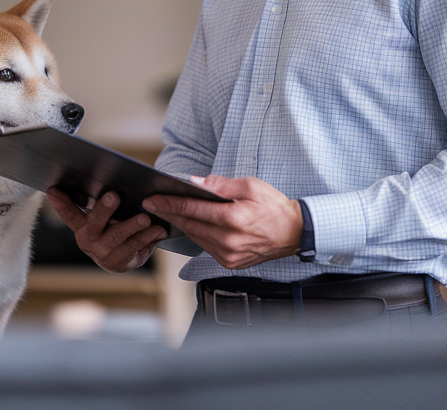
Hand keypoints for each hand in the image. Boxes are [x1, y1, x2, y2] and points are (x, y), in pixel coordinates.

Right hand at [46, 189, 166, 273]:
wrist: (118, 260)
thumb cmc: (109, 227)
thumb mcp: (100, 217)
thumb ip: (97, 202)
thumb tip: (100, 172)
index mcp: (81, 226)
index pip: (69, 214)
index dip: (60, 203)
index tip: (53, 190)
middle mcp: (89, 240)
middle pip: (95, 223)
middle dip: (104, 209)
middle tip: (114, 195)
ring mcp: (105, 253)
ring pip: (119, 237)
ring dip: (132, 226)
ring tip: (145, 218)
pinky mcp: (122, 262)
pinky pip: (137, 247)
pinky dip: (150, 236)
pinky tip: (160, 229)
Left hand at [142, 175, 301, 269]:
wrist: (294, 233)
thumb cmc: (274, 207)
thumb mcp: (251, 186)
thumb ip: (221, 185)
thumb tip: (195, 182)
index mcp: (233, 219)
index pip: (192, 210)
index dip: (169, 204)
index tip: (152, 200)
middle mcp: (229, 240)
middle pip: (189, 225)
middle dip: (169, 213)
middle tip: (152, 204)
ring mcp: (229, 255)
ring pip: (195, 237)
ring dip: (181, 224)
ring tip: (168, 212)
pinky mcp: (230, 263)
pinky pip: (205, 246)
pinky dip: (196, 234)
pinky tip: (190, 224)